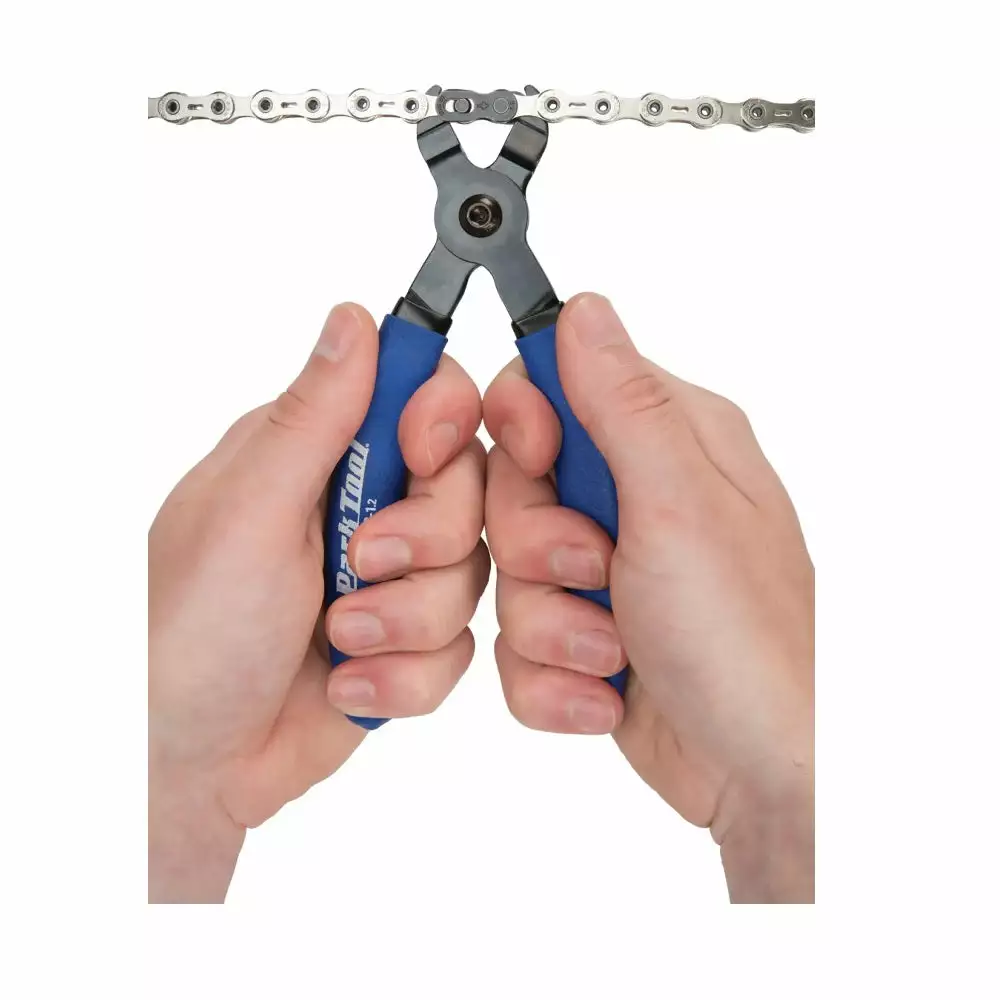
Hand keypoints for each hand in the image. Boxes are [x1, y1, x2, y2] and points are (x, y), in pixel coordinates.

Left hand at [149, 304, 488, 901]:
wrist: (181, 763)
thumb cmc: (187, 631)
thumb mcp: (249, 510)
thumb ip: (314, 416)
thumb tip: (353, 317)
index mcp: (318, 454)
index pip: (422, 397)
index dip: (442, 418)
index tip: (421, 453)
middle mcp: (362, 508)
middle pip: (466, 488)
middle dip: (426, 539)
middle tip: (360, 566)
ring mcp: (388, 580)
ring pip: (472, 573)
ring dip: (407, 620)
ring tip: (338, 644)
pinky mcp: (405, 644)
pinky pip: (458, 647)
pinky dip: (404, 675)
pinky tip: (346, 686)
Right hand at [484, 293, 813, 901]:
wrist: (764, 772)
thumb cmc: (749, 641)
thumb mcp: (680, 505)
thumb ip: (622, 403)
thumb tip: (583, 308)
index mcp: (668, 442)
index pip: (551, 386)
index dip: (522, 424)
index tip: (536, 462)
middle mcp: (633, 500)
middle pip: (512, 486)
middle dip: (536, 545)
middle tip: (594, 573)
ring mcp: (605, 572)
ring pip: (506, 572)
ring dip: (549, 625)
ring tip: (614, 651)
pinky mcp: (583, 636)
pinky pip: (516, 642)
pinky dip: (552, 678)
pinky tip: (609, 692)